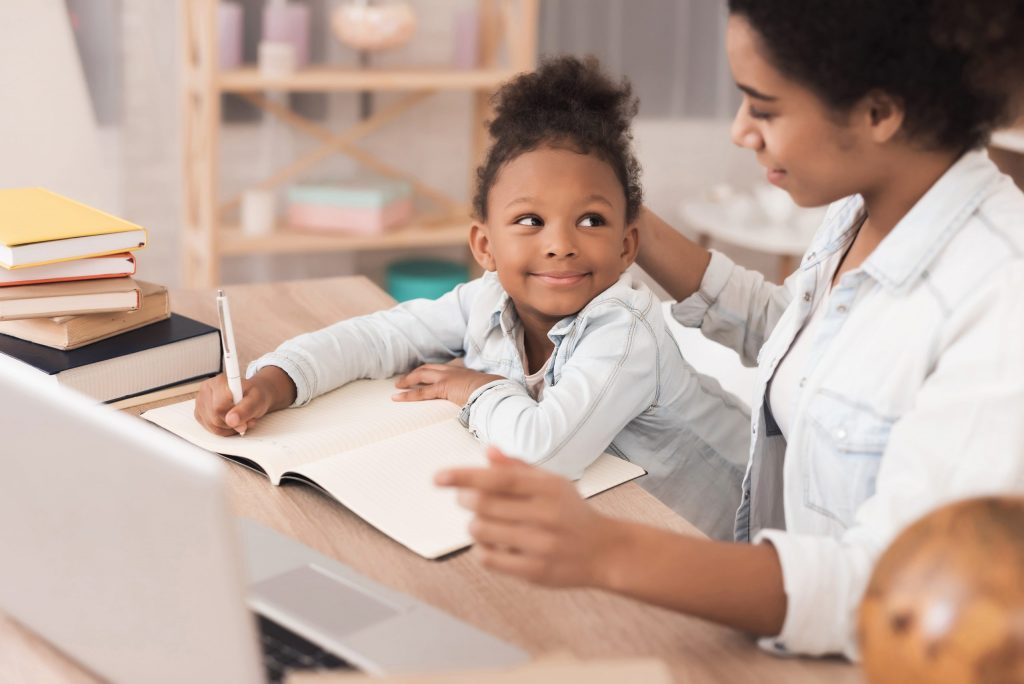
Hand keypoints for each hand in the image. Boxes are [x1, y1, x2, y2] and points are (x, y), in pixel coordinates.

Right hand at [193, 365, 295, 435]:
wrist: (252, 395)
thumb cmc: (254, 395)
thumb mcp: (256, 400)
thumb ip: (246, 409)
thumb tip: (231, 420)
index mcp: (220, 381)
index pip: (219, 407)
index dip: (233, 416)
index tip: (246, 418)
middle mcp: (207, 389)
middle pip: (213, 418)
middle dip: (232, 424)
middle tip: (246, 420)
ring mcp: (201, 401)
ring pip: (210, 425)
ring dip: (228, 428)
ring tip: (240, 420)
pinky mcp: (200, 412)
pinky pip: (208, 428)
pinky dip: (222, 429)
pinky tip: (231, 422)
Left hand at [393, 364, 504, 405]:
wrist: (494, 390)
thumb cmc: (492, 392)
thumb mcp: (483, 390)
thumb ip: (477, 393)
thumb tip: (480, 402)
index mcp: (461, 371)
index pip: (440, 369)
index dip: (429, 371)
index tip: (421, 375)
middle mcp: (452, 371)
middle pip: (427, 368)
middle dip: (414, 373)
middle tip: (403, 380)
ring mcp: (446, 377)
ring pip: (421, 375)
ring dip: (408, 380)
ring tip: (398, 386)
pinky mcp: (443, 387)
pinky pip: (421, 392)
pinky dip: (408, 395)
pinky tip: (397, 398)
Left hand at [435, 446, 624, 587]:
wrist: (604, 551)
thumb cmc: (571, 512)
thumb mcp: (552, 483)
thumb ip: (518, 468)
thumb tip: (487, 452)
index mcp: (549, 487)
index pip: (498, 478)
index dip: (464, 476)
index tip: (438, 477)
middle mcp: (546, 515)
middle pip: (483, 504)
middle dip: (465, 499)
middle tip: (466, 498)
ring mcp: (541, 545)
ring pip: (482, 531)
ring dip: (474, 524)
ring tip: (485, 521)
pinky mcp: (535, 571)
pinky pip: (489, 559)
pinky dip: (482, 549)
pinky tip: (494, 543)